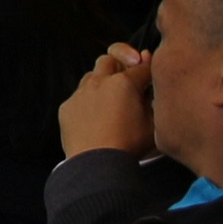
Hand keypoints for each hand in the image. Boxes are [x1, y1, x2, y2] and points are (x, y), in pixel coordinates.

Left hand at [58, 42, 154, 160]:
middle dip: (122, 64)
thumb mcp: (155, 123)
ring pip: (92, 75)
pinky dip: (89, 101)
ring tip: (113, 100)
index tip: (153, 79)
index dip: (151, 72)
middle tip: (130, 81)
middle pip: (110, 59)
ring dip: (103, 81)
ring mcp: (80, 93)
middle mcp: (99, 82)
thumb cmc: (131, 145)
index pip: (143, 67)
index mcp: (124, 83)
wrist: (96, 164)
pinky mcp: (67, 107)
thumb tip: (151, 78)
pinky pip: (79, 96)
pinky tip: (97, 117)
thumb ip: (155, 98)